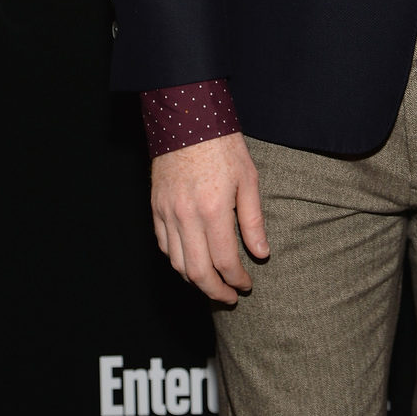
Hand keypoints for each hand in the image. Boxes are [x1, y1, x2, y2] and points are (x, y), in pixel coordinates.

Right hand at [150, 132, 267, 303]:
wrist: (188, 118)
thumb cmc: (223, 145)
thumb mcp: (248, 178)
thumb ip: (253, 220)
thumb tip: (261, 253)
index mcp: (213, 209)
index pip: (225, 261)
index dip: (237, 279)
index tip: (247, 285)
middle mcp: (187, 216)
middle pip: (198, 272)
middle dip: (216, 291)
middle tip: (231, 297)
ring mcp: (168, 213)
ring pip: (177, 264)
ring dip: (195, 281)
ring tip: (212, 285)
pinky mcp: (156, 207)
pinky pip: (164, 246)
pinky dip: (177, 262)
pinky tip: (191, 263)